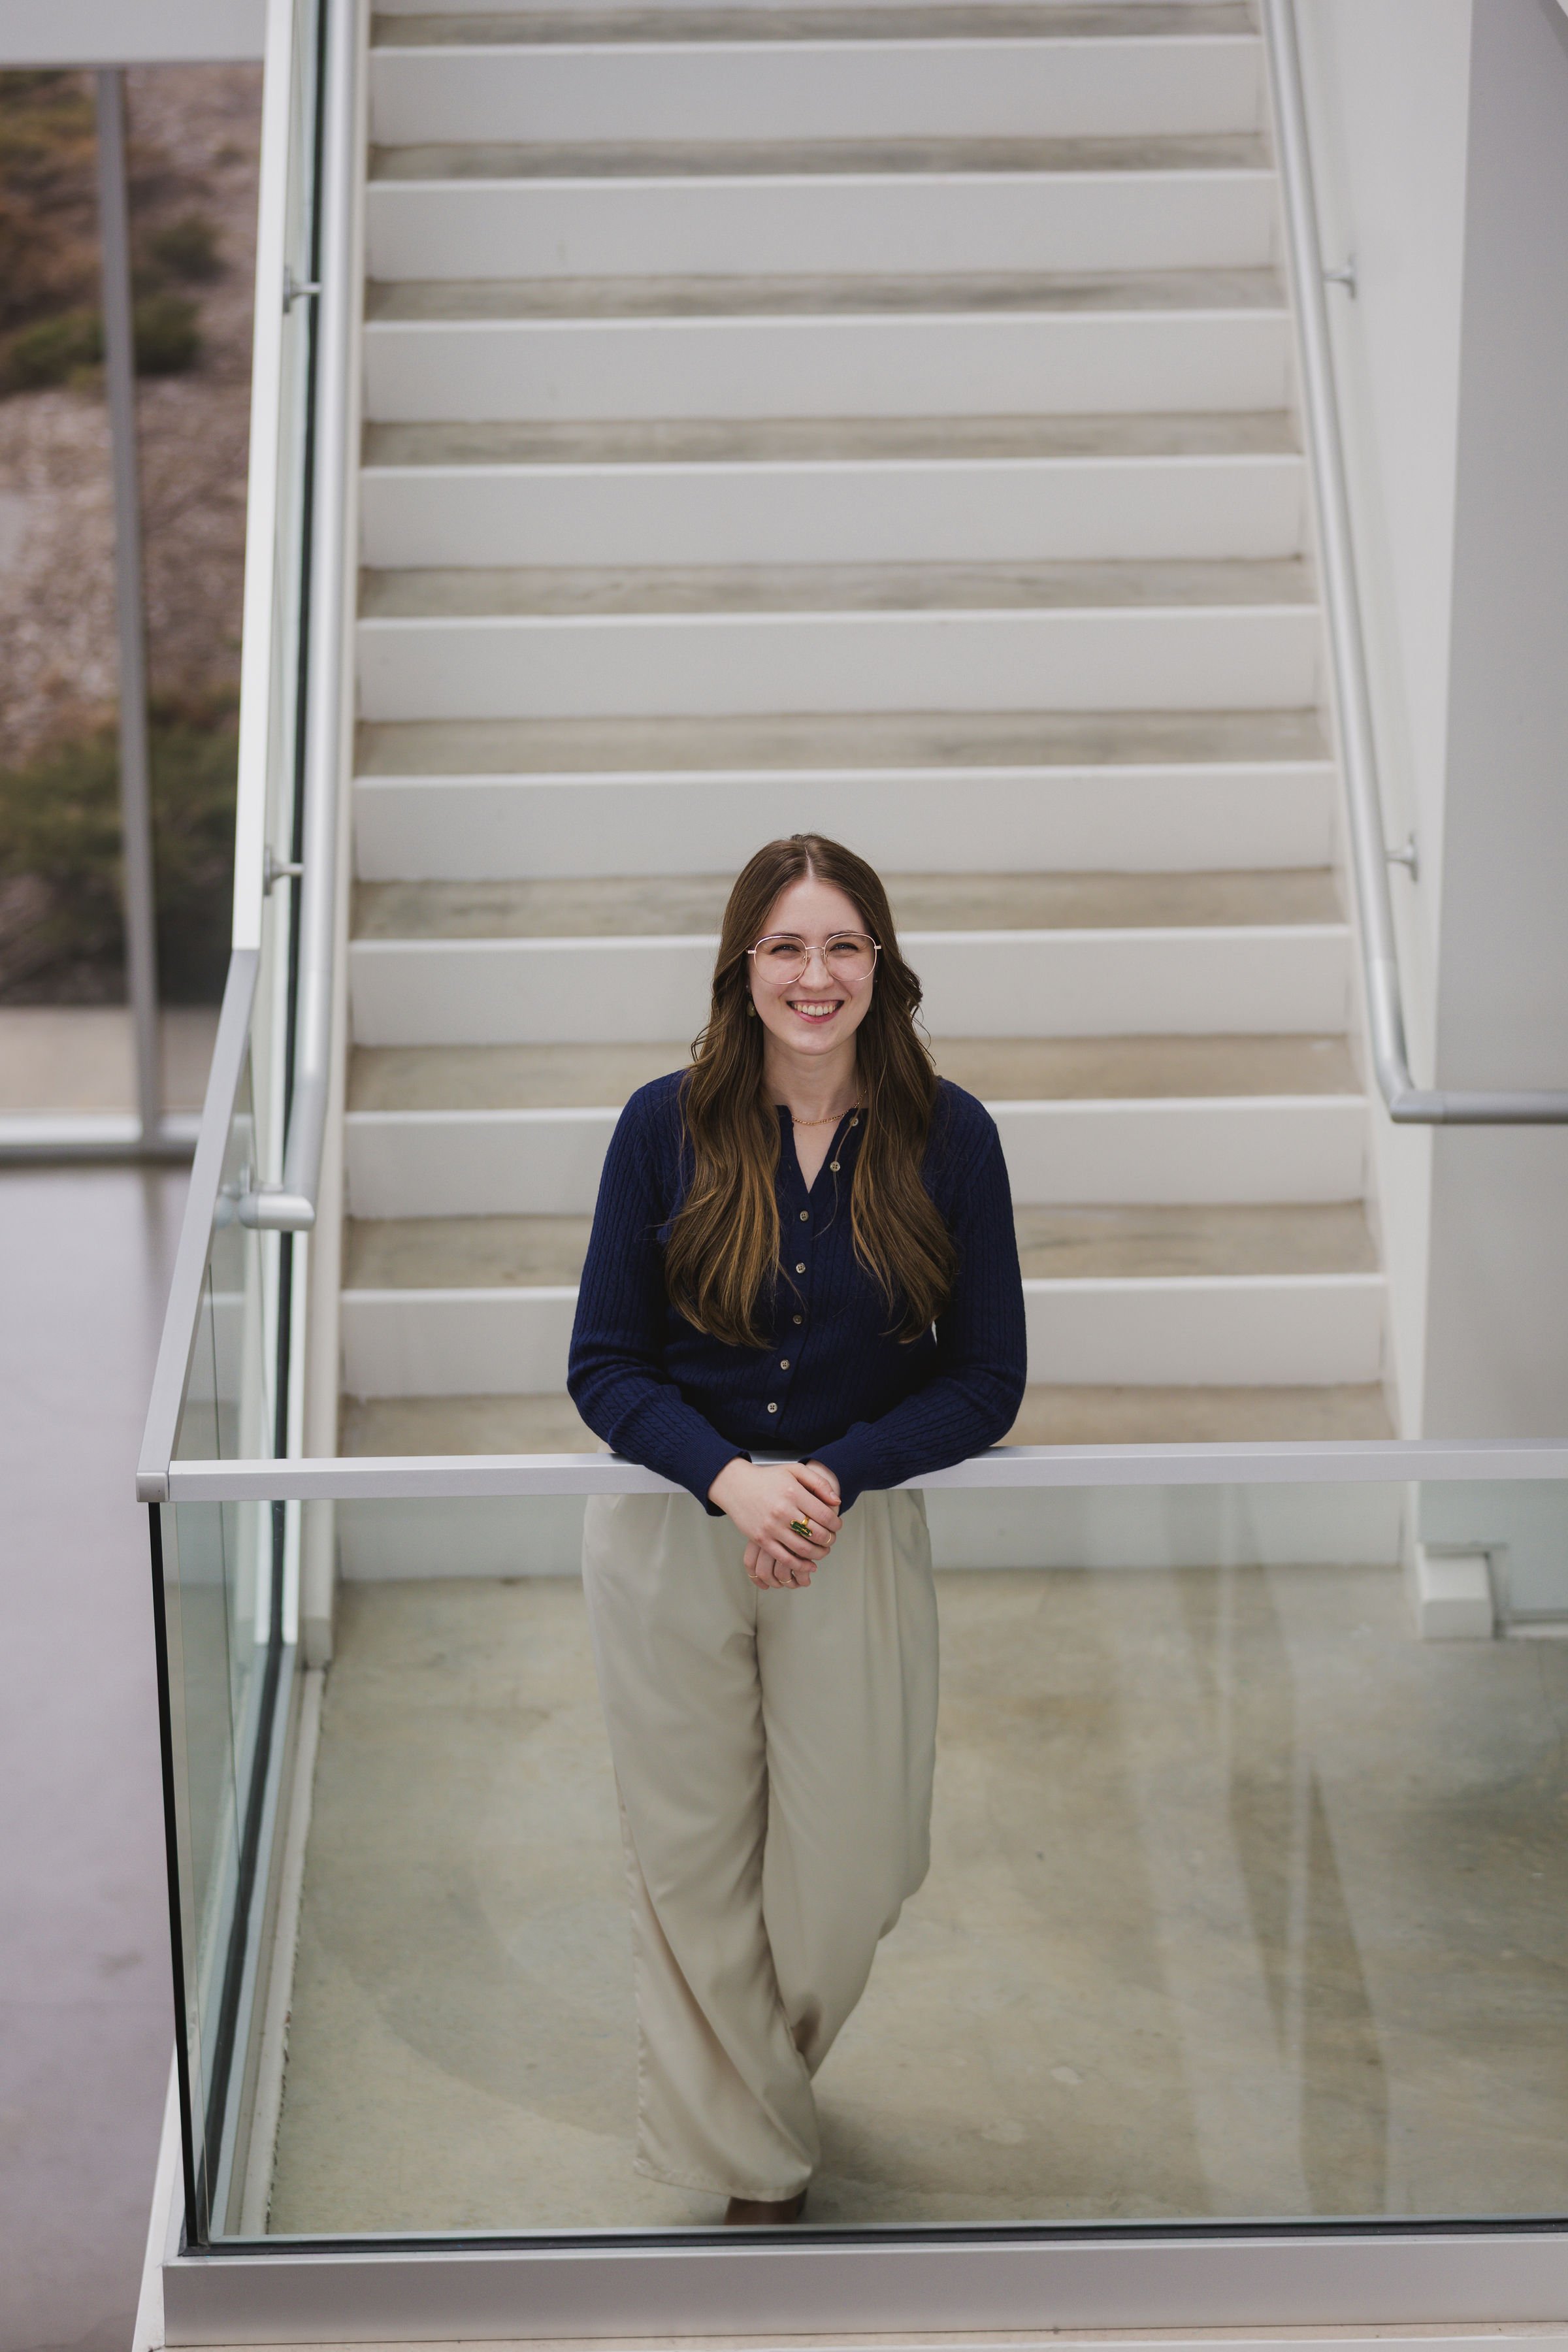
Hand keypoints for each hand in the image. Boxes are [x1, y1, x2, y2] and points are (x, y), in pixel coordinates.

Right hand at [707, 1458, 841, 1585]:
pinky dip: (800, 1565)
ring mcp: (771, 1527)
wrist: (736, 1486)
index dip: (835, 1524)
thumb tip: (836, 1501)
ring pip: (803, 1549)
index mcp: (793, 1493)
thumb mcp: (795, 1471)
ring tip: (823, 1551)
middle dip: (830, 1539)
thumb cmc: (767, 1478)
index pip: (824, 1515)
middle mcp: (782, 1511)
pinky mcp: (761, 1539)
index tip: (837, 1525)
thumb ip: (818, 1483)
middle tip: (831, 1539)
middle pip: (816, 1534)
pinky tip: (809, 1565)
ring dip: (819, 1554)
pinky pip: (784, 1558)